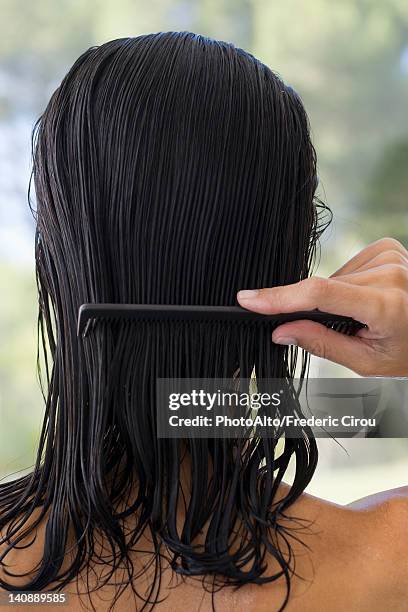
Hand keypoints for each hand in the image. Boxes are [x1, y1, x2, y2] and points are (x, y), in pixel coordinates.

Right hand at [237, 238, 407, 375]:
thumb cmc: (407, 353)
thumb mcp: (367, 361)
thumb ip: (321, 343)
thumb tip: (281, 331)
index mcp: (386, 306)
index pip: (319, 294)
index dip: (279, 297)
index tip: (249, 300)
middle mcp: (390, 274)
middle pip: (323, 287)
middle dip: (312, 308)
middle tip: (337, 329)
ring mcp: (391, 257)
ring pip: (334, 277)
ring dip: (334, 297)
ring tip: (361, 316)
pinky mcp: (388, 248)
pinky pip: (348, 266)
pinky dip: (347, 283)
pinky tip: (364, 297)